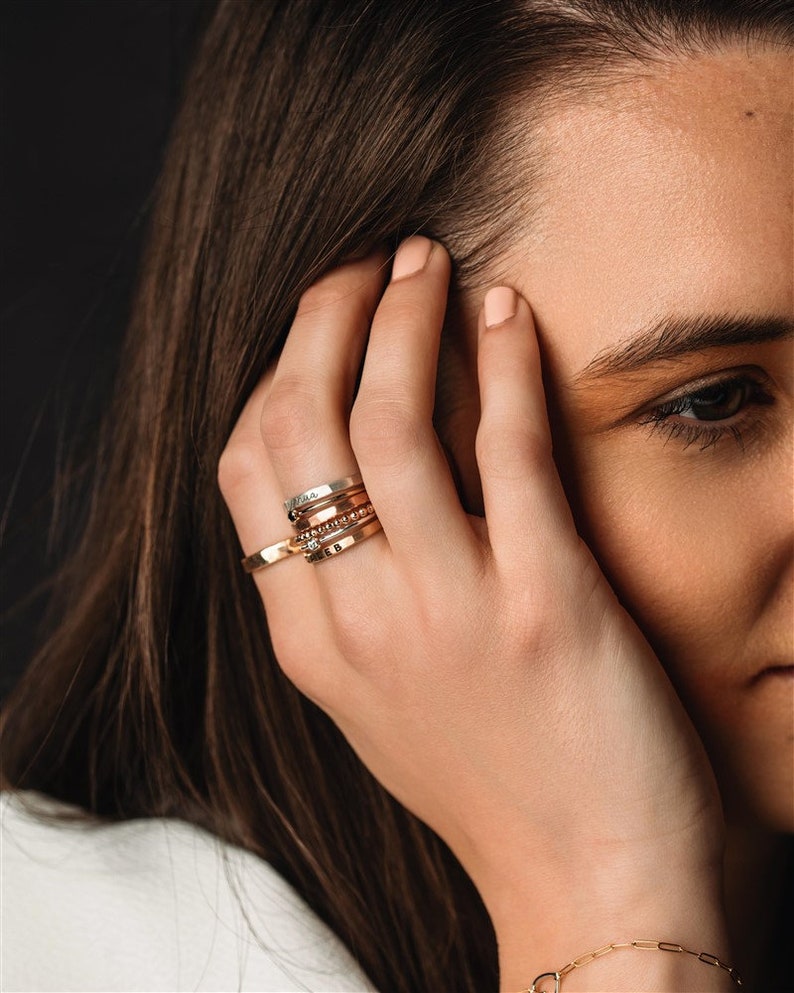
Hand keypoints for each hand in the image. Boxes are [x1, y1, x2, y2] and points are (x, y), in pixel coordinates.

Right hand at [219, 238, 728, 986]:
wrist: (588, 885)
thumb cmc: (487, 785)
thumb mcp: (375, 700)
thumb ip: (340, 600)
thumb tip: (341, 481)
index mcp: (308, 643)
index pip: (246, 469)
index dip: (274, 373)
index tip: (315, 323)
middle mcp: (359, 619)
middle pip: (301, 425)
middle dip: (325, 320)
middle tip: (364, 262)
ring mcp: (449, 611)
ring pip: (389, 422)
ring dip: (403, 318)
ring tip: (425, 262)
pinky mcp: (546, 604)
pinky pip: (508, 451)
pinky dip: (502, 364)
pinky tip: (505, 312)